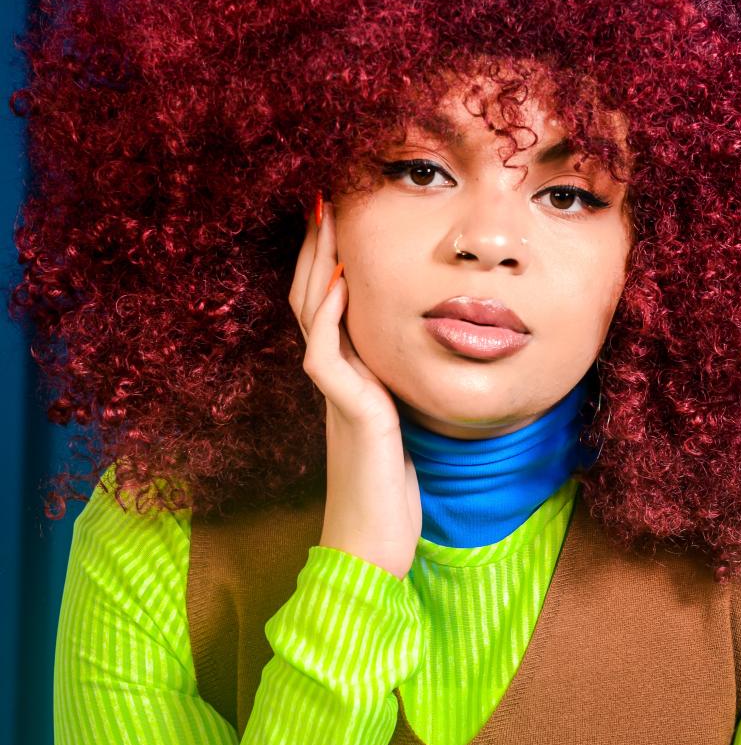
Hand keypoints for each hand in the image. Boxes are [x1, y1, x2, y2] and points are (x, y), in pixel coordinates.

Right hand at [289, 193, 422, 579]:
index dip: (330, 261)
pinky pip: (326, 353)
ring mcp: (336, 394)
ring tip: (328, 219)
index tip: (341, 216)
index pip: (329, 305)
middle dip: (319, 246)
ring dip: (320, 264)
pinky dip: (331, 314)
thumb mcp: (402, 429)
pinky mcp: (348, 413)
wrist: (373, 549)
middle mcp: (335, 379)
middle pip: (313, 296)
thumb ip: (399, 393)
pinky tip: (344, 280)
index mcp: (347, 378)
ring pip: (313, 314)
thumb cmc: (391, 496)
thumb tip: (422, 361)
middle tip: (324, 195)